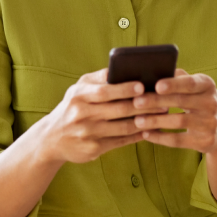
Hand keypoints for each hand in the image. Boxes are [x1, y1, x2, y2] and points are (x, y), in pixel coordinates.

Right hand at [34, 69, 168, 164]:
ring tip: (162, 114)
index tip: (142, 86)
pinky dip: (137, 136)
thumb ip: (99, 78)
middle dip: (144, 105)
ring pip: (123, 128)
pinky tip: (150, 130)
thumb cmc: (72, 107)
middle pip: (118, 110)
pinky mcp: (94, 150)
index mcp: (79, 96)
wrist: (52, 138)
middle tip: (164, 101)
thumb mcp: (78, 89)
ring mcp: (88, 134)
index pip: (104, 91)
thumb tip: (124, 67)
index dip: (124, 89)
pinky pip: (121, 142)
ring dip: (145, 121)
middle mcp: (82, 115)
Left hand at [131, 69, 216, 155]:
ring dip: (155, 121)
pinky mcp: (204, 141)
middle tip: (136, 102)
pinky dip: (160, 137)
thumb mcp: (196, 87)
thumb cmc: (199, 100)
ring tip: (137, 120)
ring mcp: (209, 124)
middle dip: (156, 102)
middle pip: (181, 102)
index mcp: (207, 85)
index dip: (174, 84)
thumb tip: (155, 70)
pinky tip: (146, 134)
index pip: (190, 83)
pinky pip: (178, 140)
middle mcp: (211, 103)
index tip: (157, 85)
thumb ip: (179, 78)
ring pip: (178, 122)